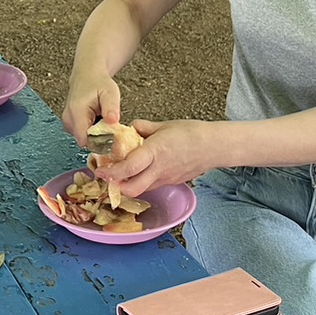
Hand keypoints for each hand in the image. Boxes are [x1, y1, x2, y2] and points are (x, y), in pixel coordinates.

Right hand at [61, 70, 122, 147]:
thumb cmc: (98, 83)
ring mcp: (67, 123)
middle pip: (86, 142)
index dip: (100, 143)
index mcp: (76, 112)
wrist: (87, 75)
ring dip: (96, 135)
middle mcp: (68, 119)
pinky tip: (96, 121)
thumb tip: (113, 122)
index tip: (111, 136)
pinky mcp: (69, 125)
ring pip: (84, 140)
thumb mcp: (110, 93)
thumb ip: (111, 108)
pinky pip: (82, 135)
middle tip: (109, 125)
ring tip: (102, 119)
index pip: (85, 140)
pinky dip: (91, 132)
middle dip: (100, 139)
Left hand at [89, 118, 212, 193]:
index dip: (112, 172)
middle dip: (116, 186)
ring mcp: (166, 179)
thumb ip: (143, 127)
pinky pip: (152, 185)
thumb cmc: (191, 132)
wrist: (214, 146)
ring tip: (121, 172)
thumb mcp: (164, 125)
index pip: (129, 167)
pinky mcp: (172, 183)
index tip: (101, 169)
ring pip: (141, 189)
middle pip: (132, 189)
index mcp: (155, 151)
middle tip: (108, 175)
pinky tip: (140, 171)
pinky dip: (142, 181)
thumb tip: (129, 128)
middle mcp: (159, 169)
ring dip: (128, 184)